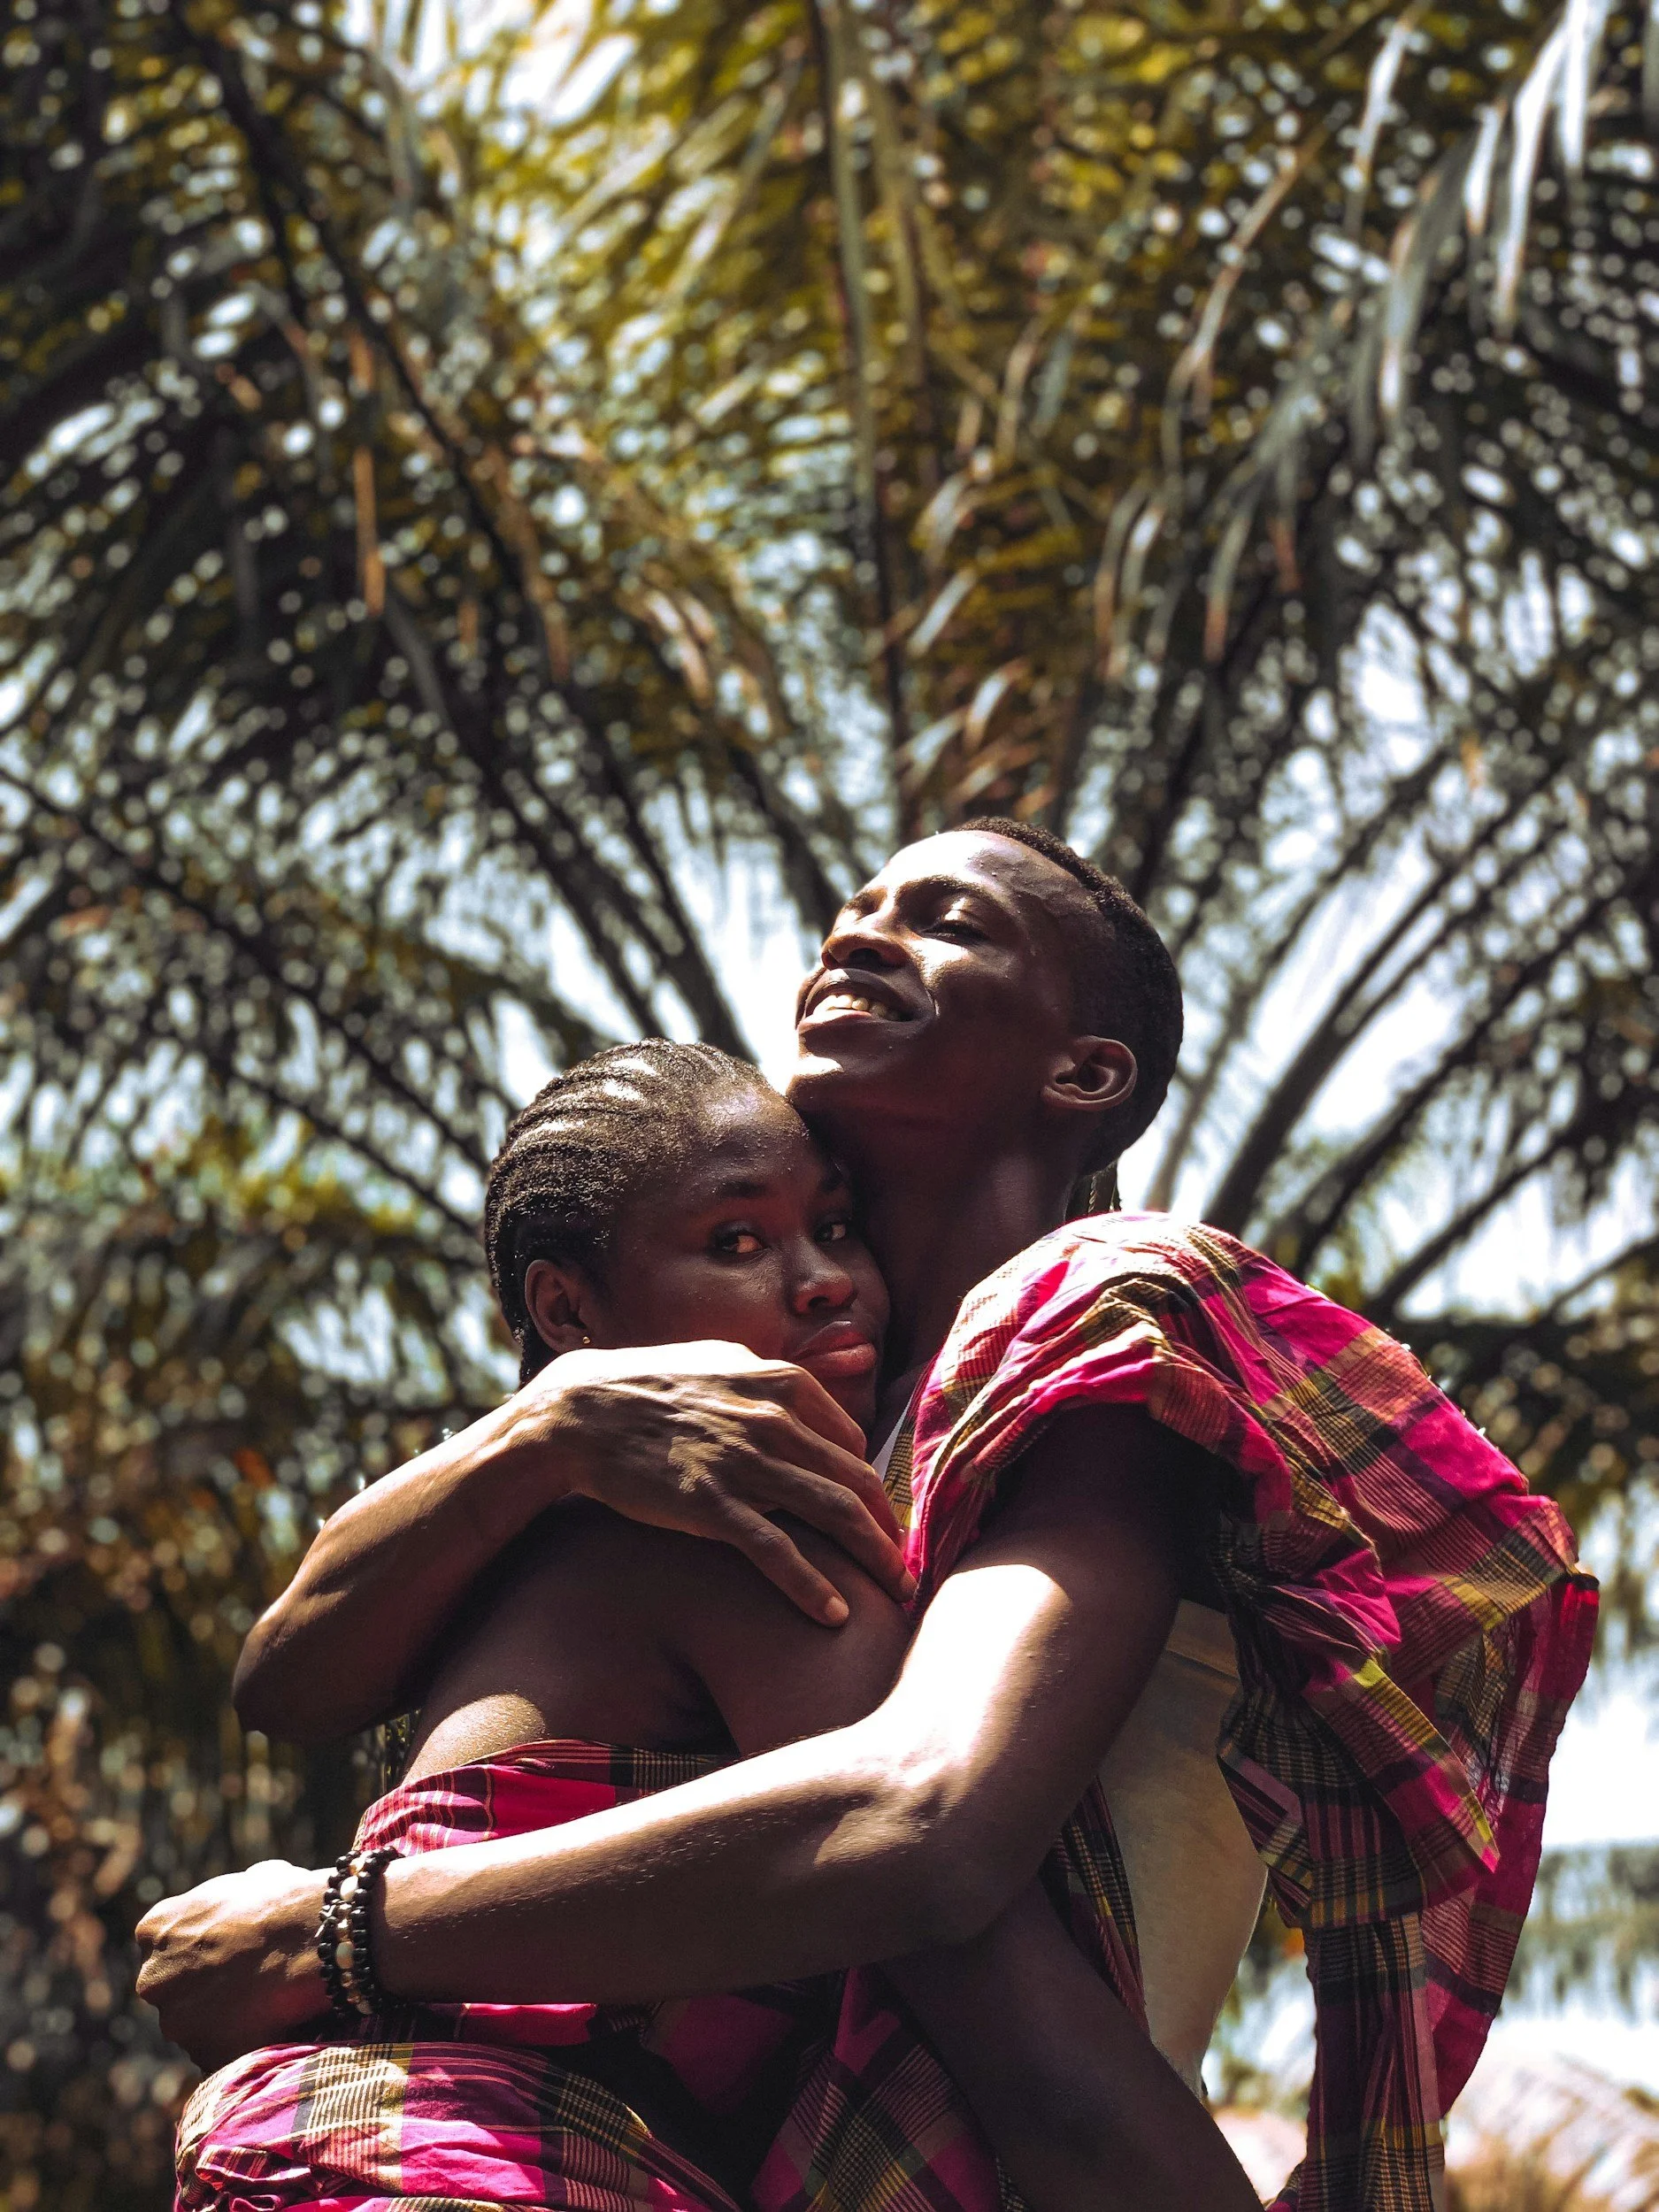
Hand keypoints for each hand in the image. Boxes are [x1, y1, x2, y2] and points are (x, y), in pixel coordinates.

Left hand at [135, 1859, 329, 2070]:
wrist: (315, 1940)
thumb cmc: (286, 1901)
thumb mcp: (249, 1880)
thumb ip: (226, 1900)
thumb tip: (240, 1905)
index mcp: (155, 1929)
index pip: (165, 1943)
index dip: (200, 1945)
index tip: (228, 1947)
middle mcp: (153, 1978)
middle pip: (173, 1987)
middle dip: (202, 1986)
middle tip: (245, 1978)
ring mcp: (176, 2022)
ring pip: (194, 2024)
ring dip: (221, 2018)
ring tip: (265, 2001)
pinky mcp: (205, 2055)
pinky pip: (221, 2052)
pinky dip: (241, 2043)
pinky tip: (272, 2023)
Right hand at [516, 1341, 912, 1625]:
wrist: (579, 1413)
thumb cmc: (652, 1389)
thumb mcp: (723, 1364)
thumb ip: (773, 1383)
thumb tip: (817, 1401)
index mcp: (781, 1383)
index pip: (852, 1442)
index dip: (874, 1486)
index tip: (884, 1520)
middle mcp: (773, 1420)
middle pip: (857, 1481)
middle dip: (892, 1529)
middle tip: (910, 1566)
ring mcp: (744, 1463)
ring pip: (833, 1514)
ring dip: (875, 1558)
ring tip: (896, 1593)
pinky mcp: (710, 1504)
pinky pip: (776, 1552)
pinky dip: (811, 1585)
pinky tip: (834, 1614)